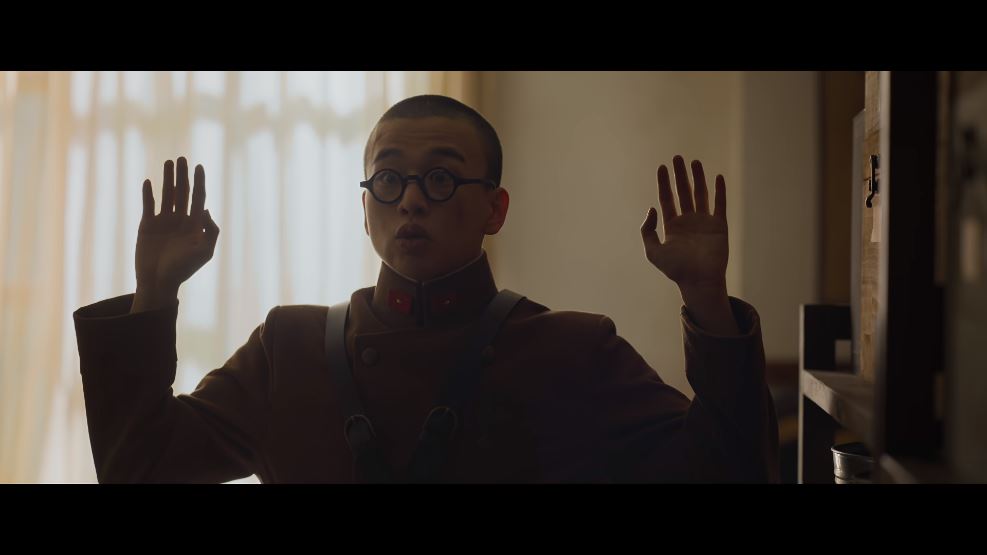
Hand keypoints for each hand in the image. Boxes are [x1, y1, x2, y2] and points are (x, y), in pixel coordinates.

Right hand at [131, 157, 218, 311]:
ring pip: (166, 195)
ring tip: (168, 162)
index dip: (199, 182)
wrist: (158, 281)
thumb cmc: (183, 269)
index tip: (199, 166)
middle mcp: (180, 220)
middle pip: (182, 193)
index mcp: (195, 225)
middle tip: (182, 159)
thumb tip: (206, 209)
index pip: (198, 198)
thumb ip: (210, 231)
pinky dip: (148, 194)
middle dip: (183, 176)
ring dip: (167, 179)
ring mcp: (163, 222)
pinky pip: (148, 206)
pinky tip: (149, 182)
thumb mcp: (204, 252)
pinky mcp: (147, 226)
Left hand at [640, 155, 727, 289]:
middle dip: (680, 175)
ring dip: (698, 178)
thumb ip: (647, 230)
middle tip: (677, 157)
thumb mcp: (653, 252)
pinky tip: (718, 177)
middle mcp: (688, 221)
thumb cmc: (676, 269)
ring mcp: (704, 222)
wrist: (699, 281)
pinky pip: (720, 204)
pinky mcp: (719, 226)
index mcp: (672, 226)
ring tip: (695, 162)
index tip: (662, 167)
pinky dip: (720, 191)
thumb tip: (651, 208)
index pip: (667, 198)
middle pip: (683, 192)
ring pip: (701, 194)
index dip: (664, 183)